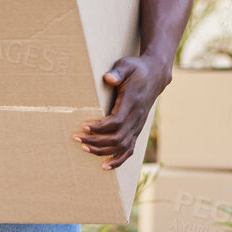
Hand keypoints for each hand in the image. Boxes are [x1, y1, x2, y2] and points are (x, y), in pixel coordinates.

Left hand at [75, 56, 169, 170]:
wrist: (155, 76)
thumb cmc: (137, 69)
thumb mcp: (127, 65)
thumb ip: (118, 72)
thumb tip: (108, 78)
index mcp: (133, 102)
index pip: (117, 121)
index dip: (100, 127)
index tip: (84, 126)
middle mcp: (137, 118)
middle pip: (117, 137)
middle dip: (96, 141)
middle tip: (77, 138)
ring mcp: (138, 126)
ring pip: (121, 146)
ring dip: (102, 150)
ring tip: (84, 148)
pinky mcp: (136, 130)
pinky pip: (129, 150)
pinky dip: (117, 160)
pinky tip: (105, 166)